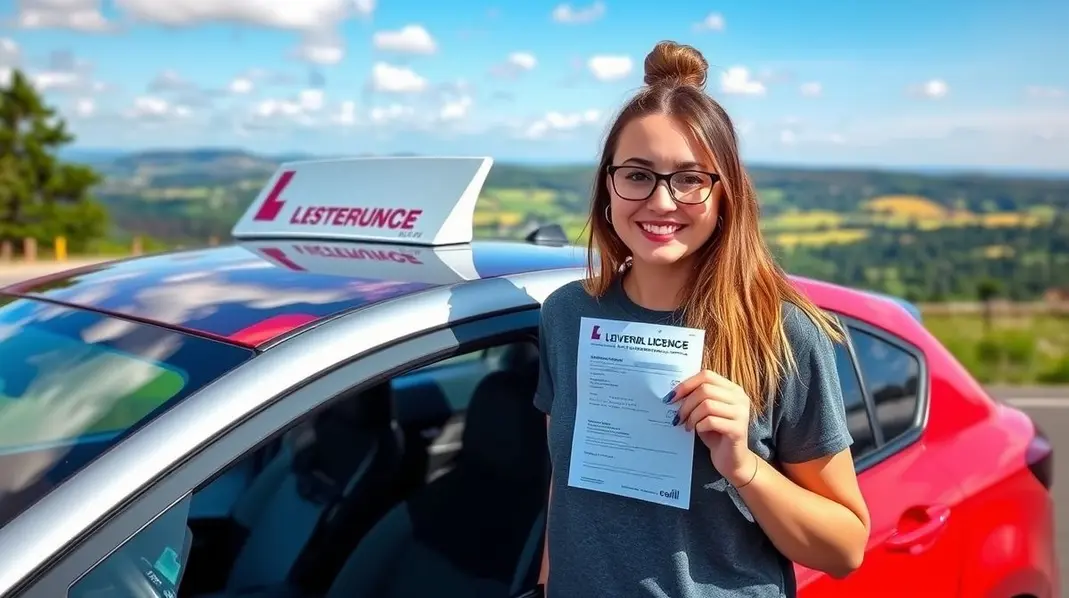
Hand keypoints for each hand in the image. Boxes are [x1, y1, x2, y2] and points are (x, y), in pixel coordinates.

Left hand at [668, 370, 755, 484]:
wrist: (732, 460)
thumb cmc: (716, 434)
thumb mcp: (705, 412)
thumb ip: (697, 398)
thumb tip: (673, 393)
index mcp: (732, 389)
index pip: (706, 375)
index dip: (686, 384)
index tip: (671, 397)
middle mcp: (740, 398)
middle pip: (705, 389)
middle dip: (686, 403)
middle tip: (678, 417)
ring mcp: (741, 413)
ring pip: (707, 405)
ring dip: (691, 416)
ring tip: (687, 425)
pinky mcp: (738, 430)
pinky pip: (711, 421)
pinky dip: (699, 425)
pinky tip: (697, 431)